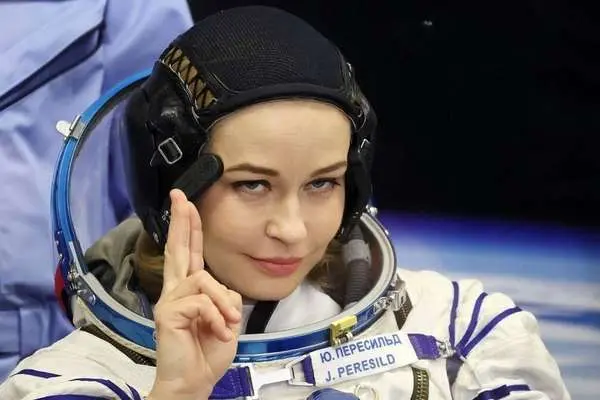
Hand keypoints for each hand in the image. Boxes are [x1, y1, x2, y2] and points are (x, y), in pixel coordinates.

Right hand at [148, 189, 241, 399]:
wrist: (194, 381)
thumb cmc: (208, 352)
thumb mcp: (226, 318)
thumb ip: (224, 296)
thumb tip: (222, 289)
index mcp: (188, 290)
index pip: (188, 253)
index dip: (188, 228)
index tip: (187, 203)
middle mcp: (175, 291)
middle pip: (177, 249)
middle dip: (181, 221)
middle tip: (180, 197)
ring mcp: (169, 301)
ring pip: (204, 280)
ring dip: (223, 304)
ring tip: (228, 325)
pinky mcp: (167, 313)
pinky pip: (202, 302)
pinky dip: (217, 317)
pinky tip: (219, 332)